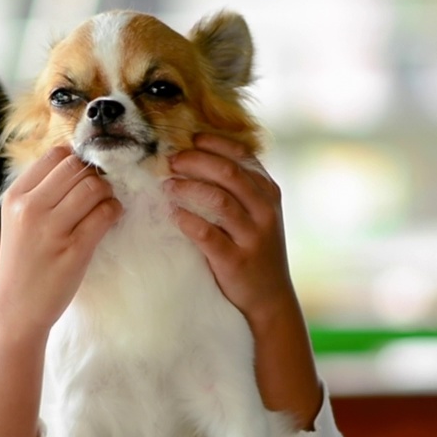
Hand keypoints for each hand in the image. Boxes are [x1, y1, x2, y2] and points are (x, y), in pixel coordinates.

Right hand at [0, 146, 121, 331]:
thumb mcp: (17, 221)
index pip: (55, 155)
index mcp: (15, 197)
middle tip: (98, 193)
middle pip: (76, 168)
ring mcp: (52, 229)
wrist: (16, 309)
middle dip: (94, 176)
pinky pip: (105, 213)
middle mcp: (30, 209)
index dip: (76, 161)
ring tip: (103, 207)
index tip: (83, 177)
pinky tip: (109, 220)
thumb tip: (78, 165)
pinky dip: (114, 211)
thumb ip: (40, 193)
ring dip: (107, 193)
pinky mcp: (74, 250)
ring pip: (94, 187)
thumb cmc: (22, 263)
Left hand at [166, 134, 294, 323]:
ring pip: (220, 200)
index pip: (243, 156)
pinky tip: (172, 214)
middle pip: (228, 173)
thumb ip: (238, 189)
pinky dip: (187, 221)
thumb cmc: (254, 249)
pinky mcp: (236, 260)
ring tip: (166, 185)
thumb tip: (198, 158)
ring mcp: (253, 236)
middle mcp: (264, 210)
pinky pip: (207, 234)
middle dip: (196, 161)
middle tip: (170, 160)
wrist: (270, 297)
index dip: (214, 144)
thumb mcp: (257, 214)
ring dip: (188, 188)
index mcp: (268, 193)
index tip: (190, 138)